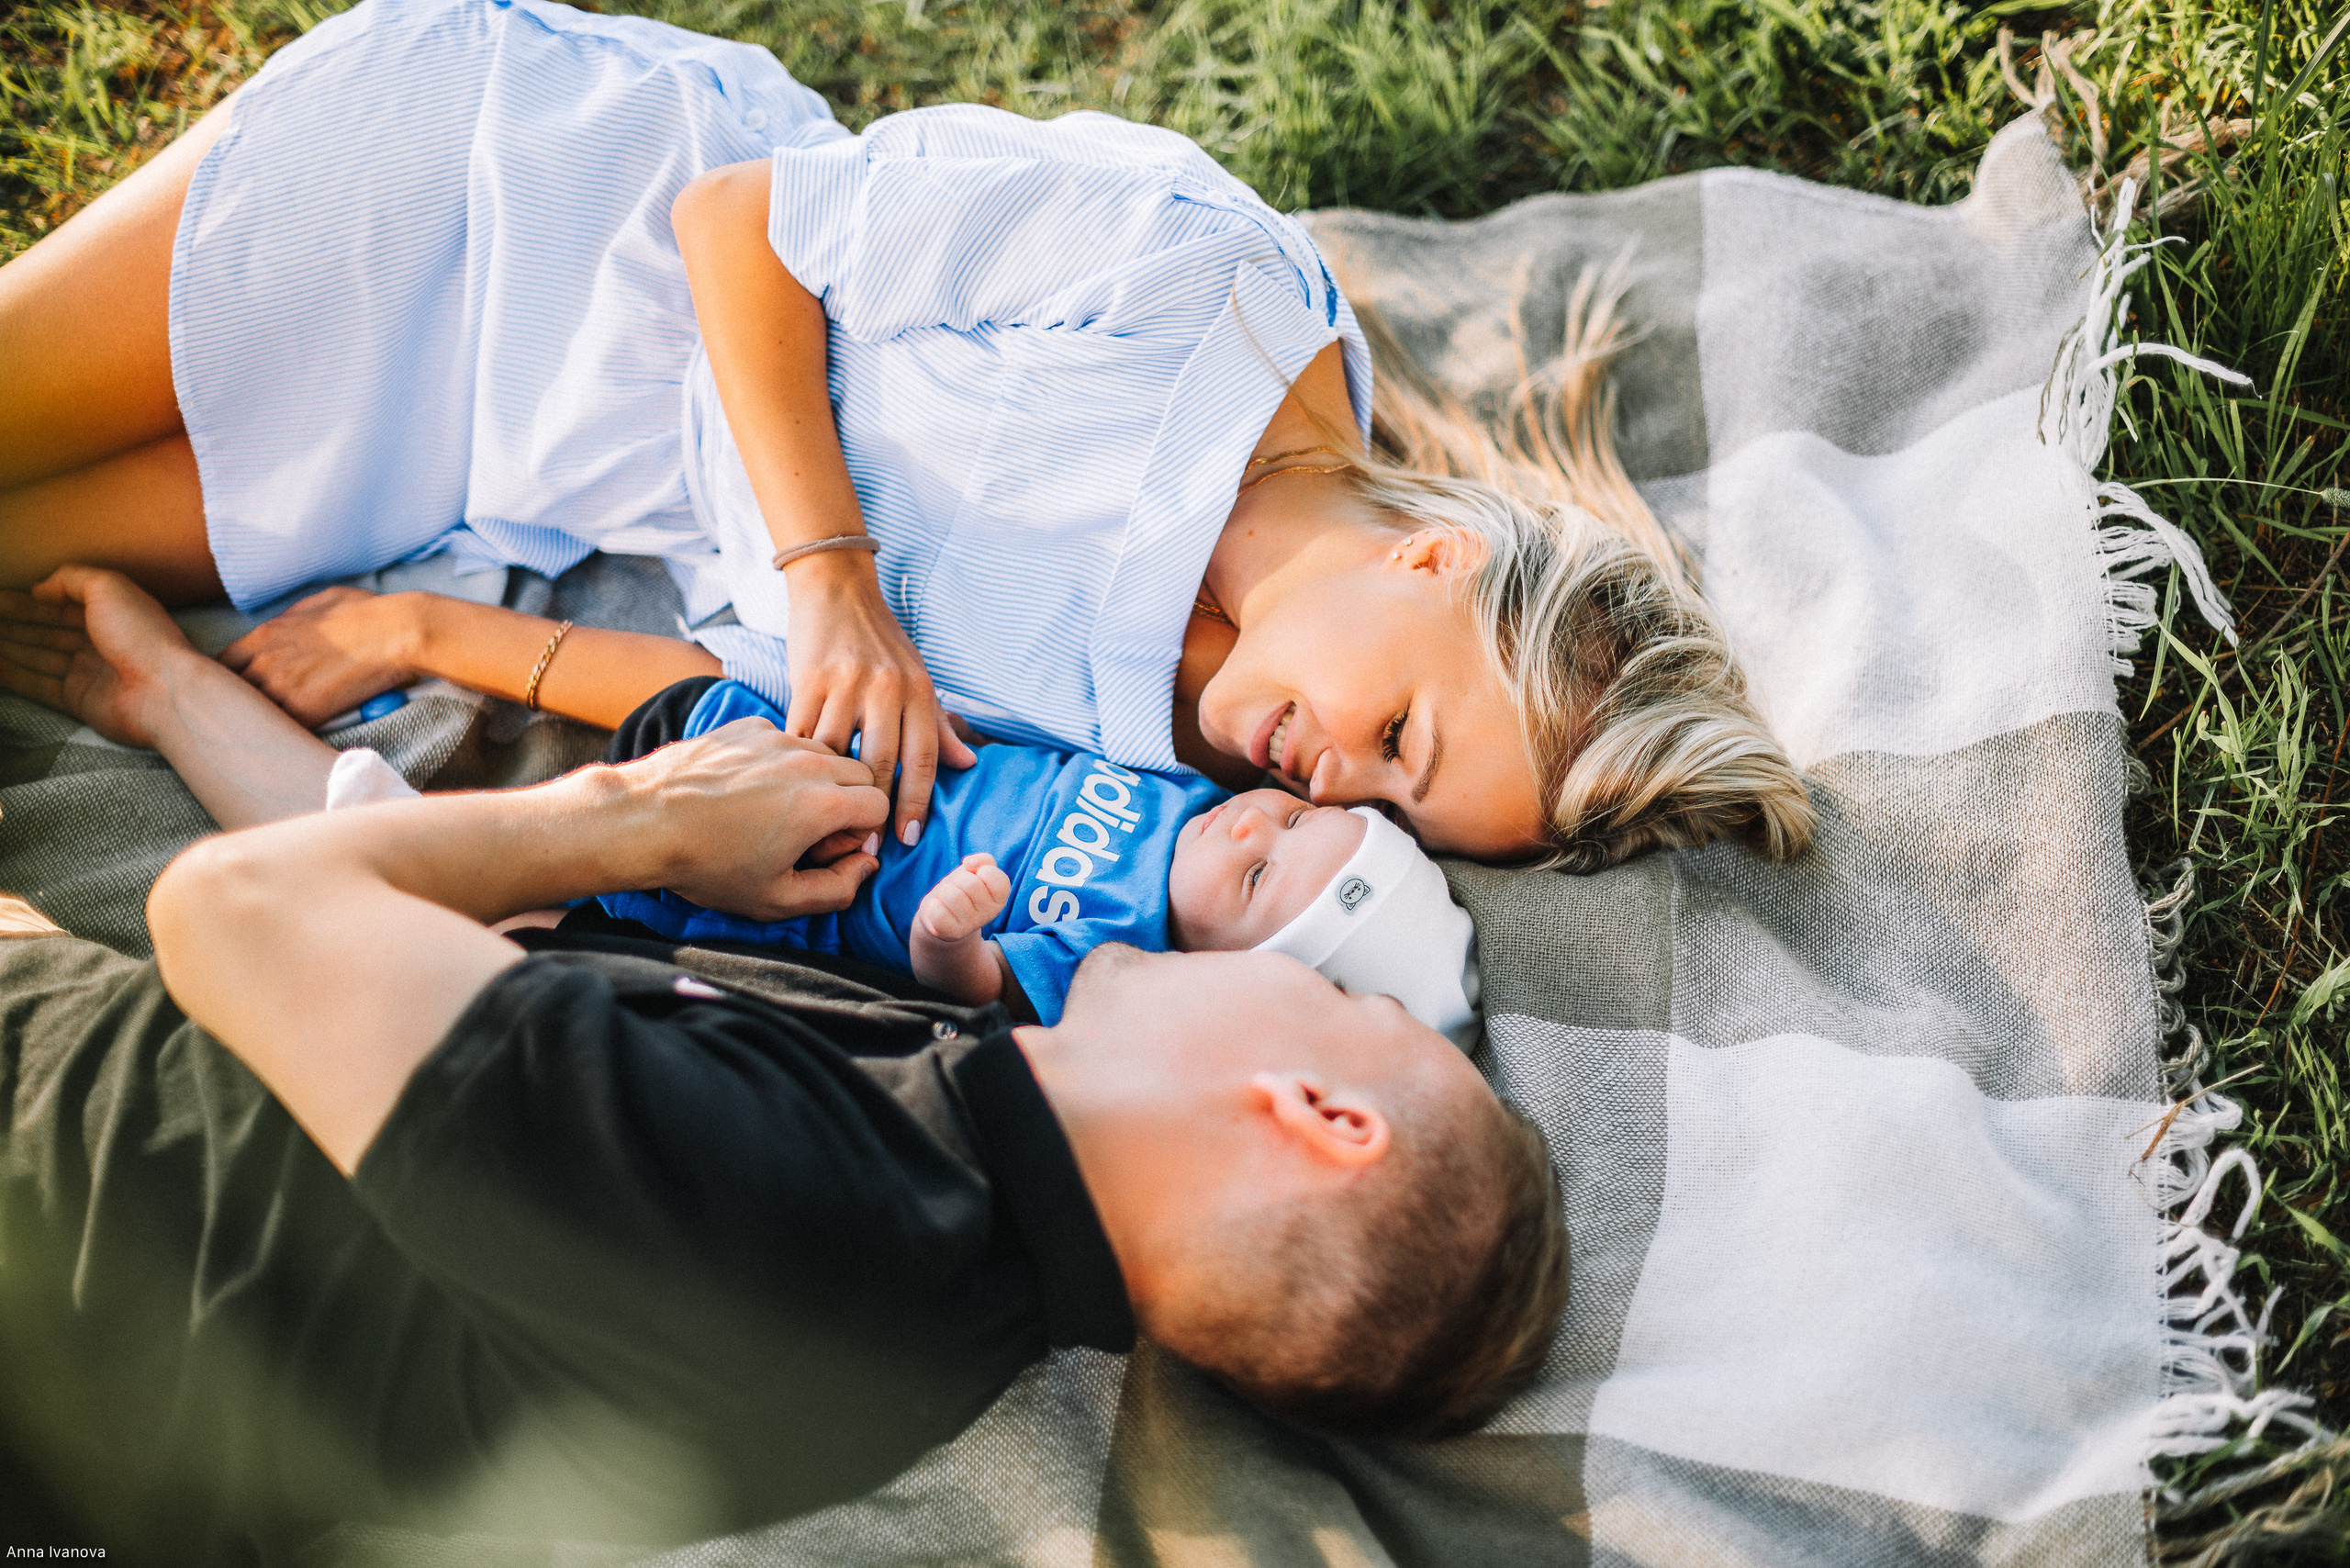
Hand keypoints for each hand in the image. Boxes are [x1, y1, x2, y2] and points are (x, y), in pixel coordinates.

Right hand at [0, 565, 203, 747]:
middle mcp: (98, 642)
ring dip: (8, 647)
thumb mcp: (108, 588)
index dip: (26, 602)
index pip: (59, 605)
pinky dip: (12, 675)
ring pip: (37, 656)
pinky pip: (37, 685)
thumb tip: (39, 589)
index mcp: (110, 614)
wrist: (164, 691)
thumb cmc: (141, 634)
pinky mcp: (78, 699)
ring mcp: (87, 672)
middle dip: (11, 624)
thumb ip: (72, 579)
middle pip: (45, 631)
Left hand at [219, 586, 419, 726]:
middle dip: (241, 703)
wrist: (397, 633)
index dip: (231, 678)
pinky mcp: (306, 711)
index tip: (244, 687)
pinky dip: (286, 736)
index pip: (222, 665)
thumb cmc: (367, 612)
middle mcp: (264, 663)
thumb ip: (291, 619)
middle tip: (256, 713)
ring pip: (252, 715)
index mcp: (264, 636)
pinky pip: (282, 730)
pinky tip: (293, 740)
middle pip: (230, 693)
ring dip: (262, 722)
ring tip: (272, 732)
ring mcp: (282, 689)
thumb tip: (287, 628)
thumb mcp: (318, 602)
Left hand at [627, 715, 890, 920]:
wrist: (642, 820)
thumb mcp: (776, 899)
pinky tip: (748, 791)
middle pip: (860, 773)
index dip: (862, 834)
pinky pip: (787, 741)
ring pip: (824, 753)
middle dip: (848, 804)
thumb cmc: (707, 864)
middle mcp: (808, 760)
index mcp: (823, 802)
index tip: (828, 851)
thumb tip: (865, 867)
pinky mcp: (748, 727)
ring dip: (817, 781)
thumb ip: (836, 890)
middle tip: (808, 834)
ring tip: (777, 811)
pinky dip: (782, 763)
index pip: (880, 805)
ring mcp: (777, 738)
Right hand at [781, 554, 975, 848]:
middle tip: (864, 846)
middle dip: (872, 810)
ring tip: (823, 823)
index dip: (918, 803)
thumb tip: (969, 765)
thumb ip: (939, 726)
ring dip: (828, 791)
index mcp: (918, 691)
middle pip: (879, 762)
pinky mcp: (808, 678)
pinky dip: (799, 760)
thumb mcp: (918, 677)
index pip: (923, 758)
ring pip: (836, 752)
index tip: (909, 839)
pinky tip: (794, 783)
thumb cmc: (881, 641)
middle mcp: (885, 688)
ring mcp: (845, 683)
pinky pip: (802, 731)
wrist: (836, 590)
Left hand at [910, 852, 1010, 1002]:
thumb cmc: (962, 889)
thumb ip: (984, 860)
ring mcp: (971, 925)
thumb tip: (969, 863)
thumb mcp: (977, 871)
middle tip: (957, 889)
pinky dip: (934, 905)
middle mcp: (989, 914)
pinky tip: (939, 910)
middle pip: (970, 883)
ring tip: (946, 899)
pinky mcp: (951, 933)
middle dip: (958, 880)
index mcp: (999, 898)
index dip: (980, 870)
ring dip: (944, 892)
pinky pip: (938, 911)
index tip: (975, 877)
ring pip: (952, 895)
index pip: (994, 876)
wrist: (943, 917)